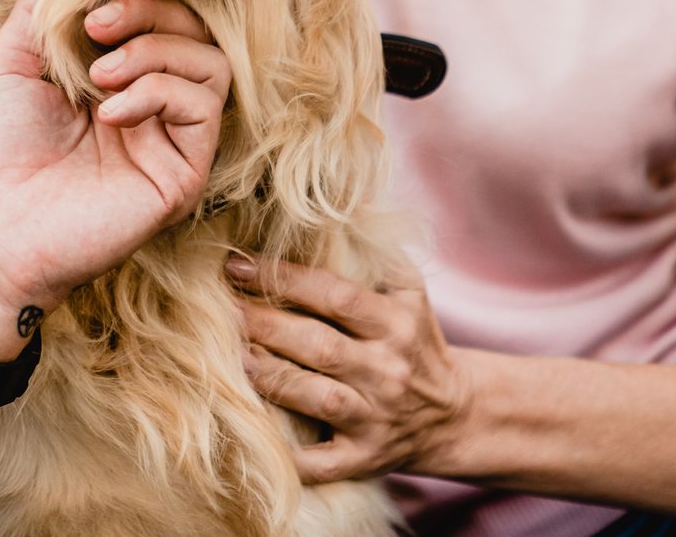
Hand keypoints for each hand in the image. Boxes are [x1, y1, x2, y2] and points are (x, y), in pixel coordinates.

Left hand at [0, 0, 229, 356]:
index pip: (158, 15)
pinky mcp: (182, 173)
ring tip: (100, 76)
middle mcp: (150, 105)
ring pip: (211, 64)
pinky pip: (203, 108)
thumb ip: (43, 11)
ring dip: (156, 51)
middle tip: (98, 28)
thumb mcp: (8, 63)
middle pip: (194, 30)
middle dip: (150, 12)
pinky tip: (110, 113)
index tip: (90, 4)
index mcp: (114, 77)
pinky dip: (159, 91)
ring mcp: (169, 140)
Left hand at [230, 256, 472, 483]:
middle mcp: (388, 371)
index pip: (336, 295)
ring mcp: (376, 418)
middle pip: (319, 346)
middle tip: (219, 308)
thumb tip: (327, 213)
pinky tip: (253, 434)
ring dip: (269, 376)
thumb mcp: (410, 292)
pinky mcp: (365, 459)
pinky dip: (289, 456)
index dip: (284, 278)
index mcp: (397, 323)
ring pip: (316, 398)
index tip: (236, 265)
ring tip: (229, 356)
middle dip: (264, 325)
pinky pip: (322, 463)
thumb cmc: (415, 341)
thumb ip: (375, 255)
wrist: (455, 414)